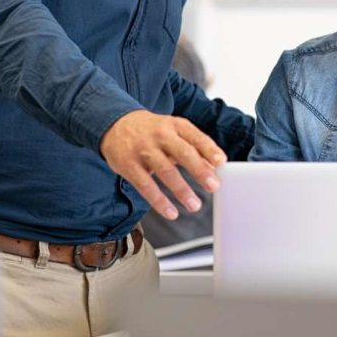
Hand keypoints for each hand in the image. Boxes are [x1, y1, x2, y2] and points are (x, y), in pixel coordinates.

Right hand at [100, 109, 226, 219]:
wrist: (115, 124)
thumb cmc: (151, 131)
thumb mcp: (173, 132)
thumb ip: (194, 148)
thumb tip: (214, 167)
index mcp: (174, 125)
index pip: (195, 136)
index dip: (209, 149)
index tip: (221, 162)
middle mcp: (160, 135)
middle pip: (183, 153)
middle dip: (199, 170)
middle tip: (214, 186)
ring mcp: (143, 150)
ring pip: (165, 171)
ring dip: (182, 190)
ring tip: (194, 205)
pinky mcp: (129, 165)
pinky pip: (146, 186)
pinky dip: (159, 201)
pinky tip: (171, 212)